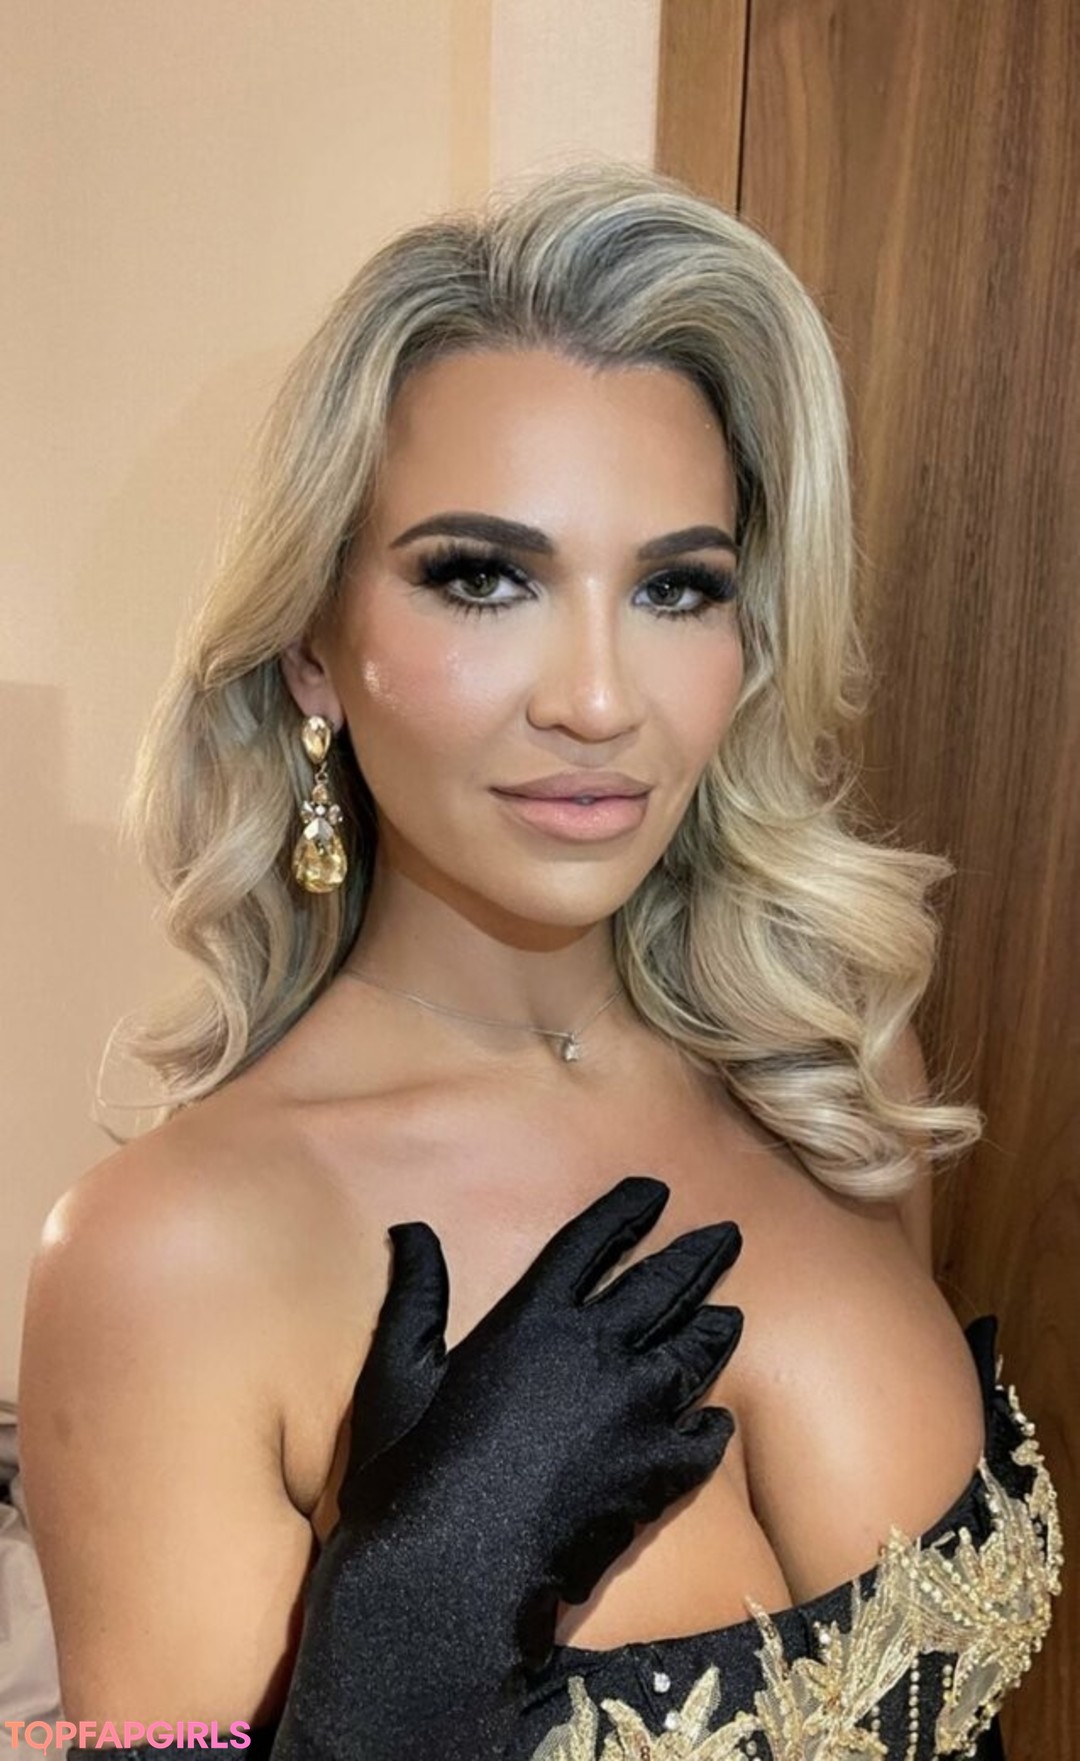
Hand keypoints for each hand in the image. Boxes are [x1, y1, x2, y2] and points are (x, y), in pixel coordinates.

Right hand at [271, 1175, 743, 1760]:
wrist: (448, 1584)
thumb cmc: (409, 1478)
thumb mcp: (397, 1375)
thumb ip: (415, 1296)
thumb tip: (411, 1230)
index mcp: (532, 1320)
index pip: (591, 1243)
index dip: (625, 1212)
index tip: (655, 1192)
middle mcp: (595, 1352)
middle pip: (663, 1285)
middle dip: (698, 1254)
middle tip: (727, 1235)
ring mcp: (635, 1412)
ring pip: (695, 1353)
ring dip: (717, 1328)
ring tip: (733, 1315)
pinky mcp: (657, 1474)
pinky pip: (703, 1438)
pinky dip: (712, 1425)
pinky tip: (718, 1421)